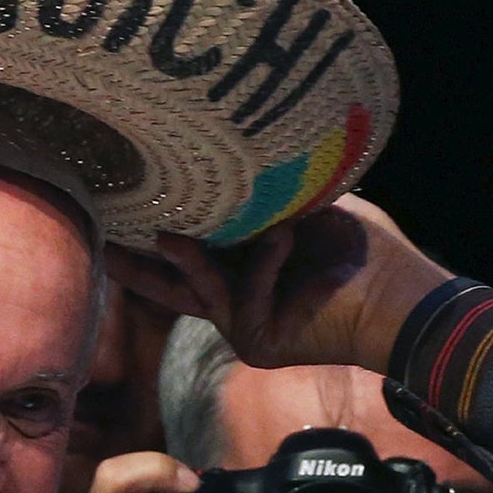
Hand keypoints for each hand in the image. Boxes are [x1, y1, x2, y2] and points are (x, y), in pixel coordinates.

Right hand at [104, 194, 455, 371]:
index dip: (152, 237)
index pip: (189, 254)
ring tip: (166, 235)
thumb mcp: (303, 208)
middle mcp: (236, 299)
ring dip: (187, 260)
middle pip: (171, 284)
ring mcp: (244, 325)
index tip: (119, 209)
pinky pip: (245, 297)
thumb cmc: (360, 248)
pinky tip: (284, 239)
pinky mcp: (258, 343)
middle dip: (132, 265)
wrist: (398, 294)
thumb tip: (229, 150)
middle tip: (95, 238)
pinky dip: (266, 266)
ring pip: (199, 290)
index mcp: (244, 267)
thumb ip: (264, 193)